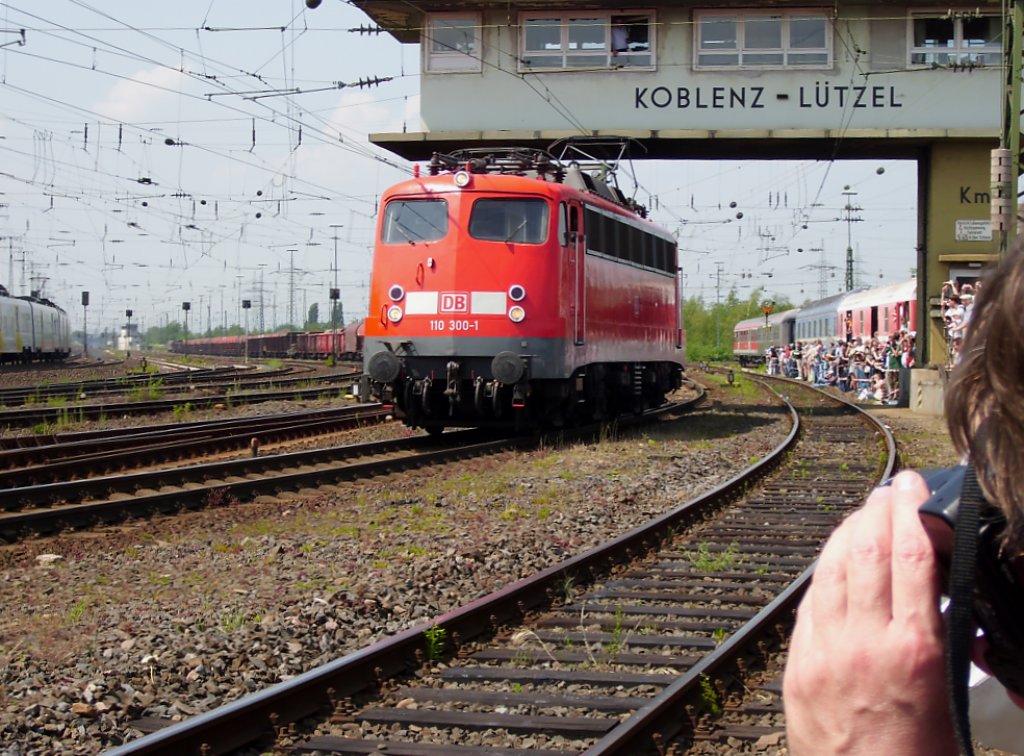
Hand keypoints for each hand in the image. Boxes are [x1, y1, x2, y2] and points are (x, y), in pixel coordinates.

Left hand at [783, 471, 955, 754]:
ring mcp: (825, 651)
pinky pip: (810, 602)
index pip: (912, 557)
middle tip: (889, 490)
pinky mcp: (798, 665)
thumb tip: (940, 601)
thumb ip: (944, 644)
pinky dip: (824, 572)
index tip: (913, 486)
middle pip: (868, 551)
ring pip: (832, 569)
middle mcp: (866, 641)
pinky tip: (834, 561)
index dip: (911, 511)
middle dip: (878, 510)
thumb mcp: (951, 700)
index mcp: (916, 651)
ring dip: (847, 532)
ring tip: (862, 513)